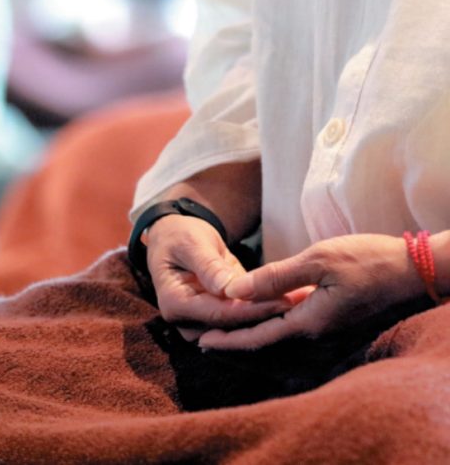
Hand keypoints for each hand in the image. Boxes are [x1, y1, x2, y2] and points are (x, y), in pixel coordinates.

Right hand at [146, 215, 292, 341]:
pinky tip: (291, 303)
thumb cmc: (181, 238)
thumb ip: (208, 267)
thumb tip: (226, 289)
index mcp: (174, 304)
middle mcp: (183, 322)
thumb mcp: (193, 244)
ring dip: (268, 319)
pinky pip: (241, 322)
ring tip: (301, 304)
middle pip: (230, 327)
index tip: (283, 299)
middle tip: (301, 305)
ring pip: (238, 330)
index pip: (218, 313)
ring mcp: (198, 326)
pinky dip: (264, 314)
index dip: (251, 308)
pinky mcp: (214, 323)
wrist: (176, 242)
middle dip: (265, 317)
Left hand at [199, 234, 424, 349]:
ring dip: (251, 356)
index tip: (202, 340)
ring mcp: (331, 348)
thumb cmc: (371, 261)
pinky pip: (299, 359)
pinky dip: (275, 356)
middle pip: (265, 357)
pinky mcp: (340, 344)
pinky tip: (266, 348)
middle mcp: (318, 345)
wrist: (418, 275)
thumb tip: (236, 289)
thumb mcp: (320, 259)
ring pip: (281, 362)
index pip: (257, 340)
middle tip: (204, 347)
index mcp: (309, 325)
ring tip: (226, 349)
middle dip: (233, 353)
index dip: (227, 341)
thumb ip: (275, 276)